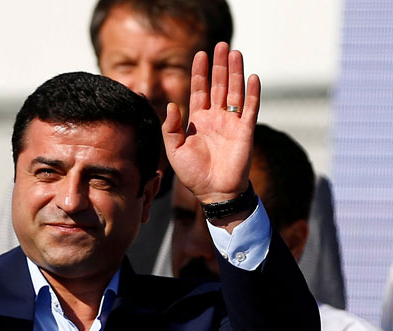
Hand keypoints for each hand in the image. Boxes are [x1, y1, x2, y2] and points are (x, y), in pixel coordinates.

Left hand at [162, 42, 259, 204]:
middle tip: (221, 45)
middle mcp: (215, 118)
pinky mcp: (245, 131)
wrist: (214, 192)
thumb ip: (171, 127)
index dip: (200, 72)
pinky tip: (253, 77)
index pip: (199, 90)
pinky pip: (250, 108)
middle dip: (219, 65)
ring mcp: (231, 123)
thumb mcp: (173, 150)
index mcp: (198, 120)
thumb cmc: (192, 173)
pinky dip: (253, 93)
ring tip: (235, 53)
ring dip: (236, 72)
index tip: (200, 54)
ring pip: (235, 91)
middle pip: (218, 85)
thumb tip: (173, 104)